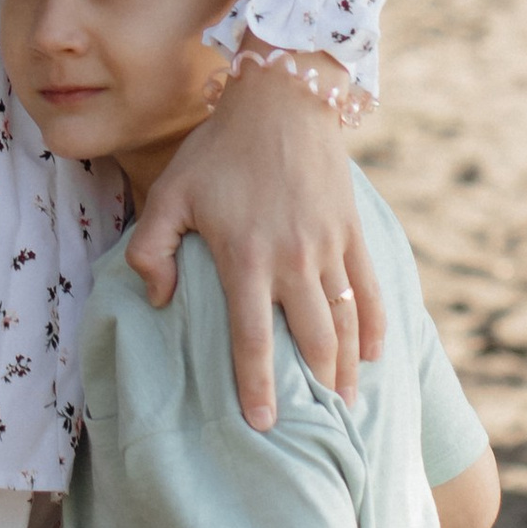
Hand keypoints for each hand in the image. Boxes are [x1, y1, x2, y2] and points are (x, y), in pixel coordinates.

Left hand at [127, 54, 383, 426]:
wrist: (282, 100)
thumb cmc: (218, 149)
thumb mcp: (170, 191)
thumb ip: (152, 248)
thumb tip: (157, 299)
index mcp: (246, 256)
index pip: (253, 338)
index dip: (257, 386)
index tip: (263, 424)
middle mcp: (293, 259)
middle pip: (311, 340)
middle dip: (314, 387)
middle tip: (318, 428)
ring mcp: (329, 247)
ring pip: (345, 321)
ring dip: (347, 366)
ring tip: (345, 402)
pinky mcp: (352, 232)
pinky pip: (369, 290)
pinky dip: (374, 326)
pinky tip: (372, 355)